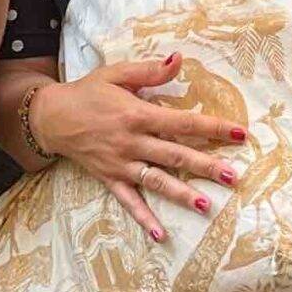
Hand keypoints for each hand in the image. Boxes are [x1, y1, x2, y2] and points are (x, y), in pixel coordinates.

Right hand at [30, 51, 248, 242]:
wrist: (52, 117)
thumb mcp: (117, 73)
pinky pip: (129, 201)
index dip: (212, 127)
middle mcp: (132, 141)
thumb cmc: (89, 92)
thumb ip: (150, 70)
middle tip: (233, 177)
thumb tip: (179, 58)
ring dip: (181, 194)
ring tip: (206, 205)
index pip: (183, 122)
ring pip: (156, 180)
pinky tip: (160, 233)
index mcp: (138, 114)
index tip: (240, 133)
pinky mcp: (109, 178)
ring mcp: (121, 163)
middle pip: (175, 155)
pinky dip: (143, 218)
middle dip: (205, 166)